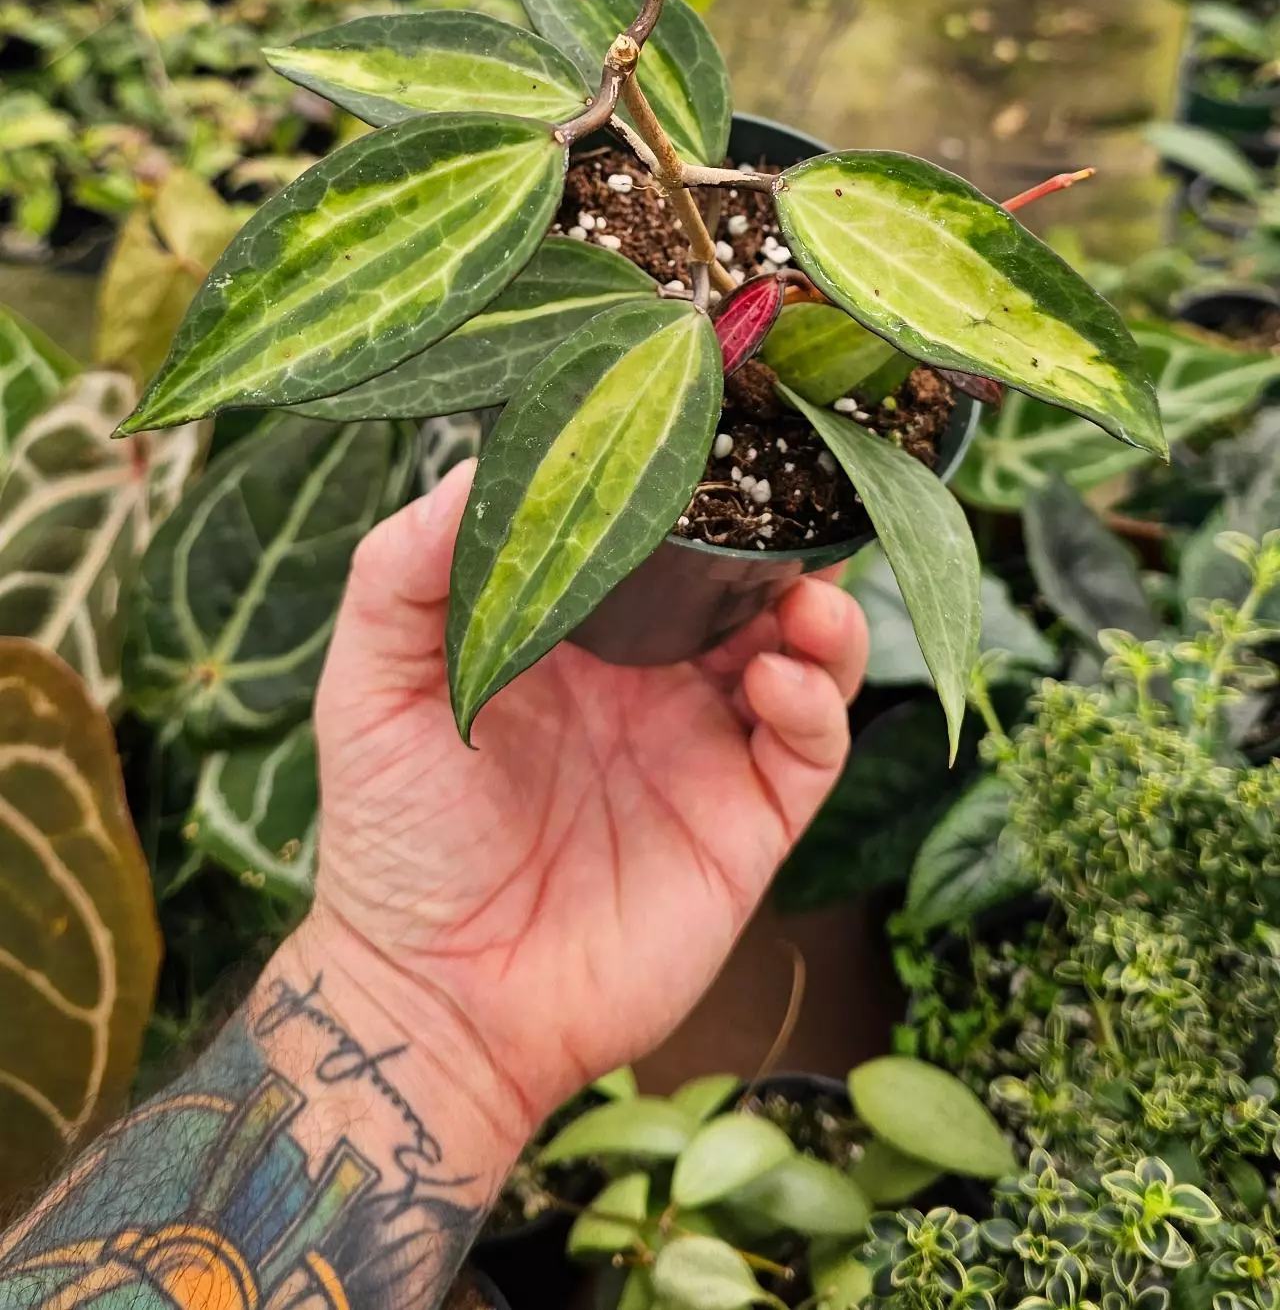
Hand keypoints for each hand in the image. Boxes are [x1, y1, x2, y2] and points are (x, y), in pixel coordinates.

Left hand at [303, 459, 866, 1141]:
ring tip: (806, 593)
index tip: (709, 429)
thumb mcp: (369, 687)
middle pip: (747, 580)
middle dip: (779, 534)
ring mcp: (704, 749)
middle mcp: (652, 679)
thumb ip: (401, 571)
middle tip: (788, 494)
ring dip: (820, 610)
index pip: (654, 537)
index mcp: (575, 634)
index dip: (690, 488)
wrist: (433, 1001)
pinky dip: (815, 702)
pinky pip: (809, 748)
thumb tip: (474, 463)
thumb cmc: (391, 841)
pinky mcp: (746, 825)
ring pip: (801, 653)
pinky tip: (775, 683)